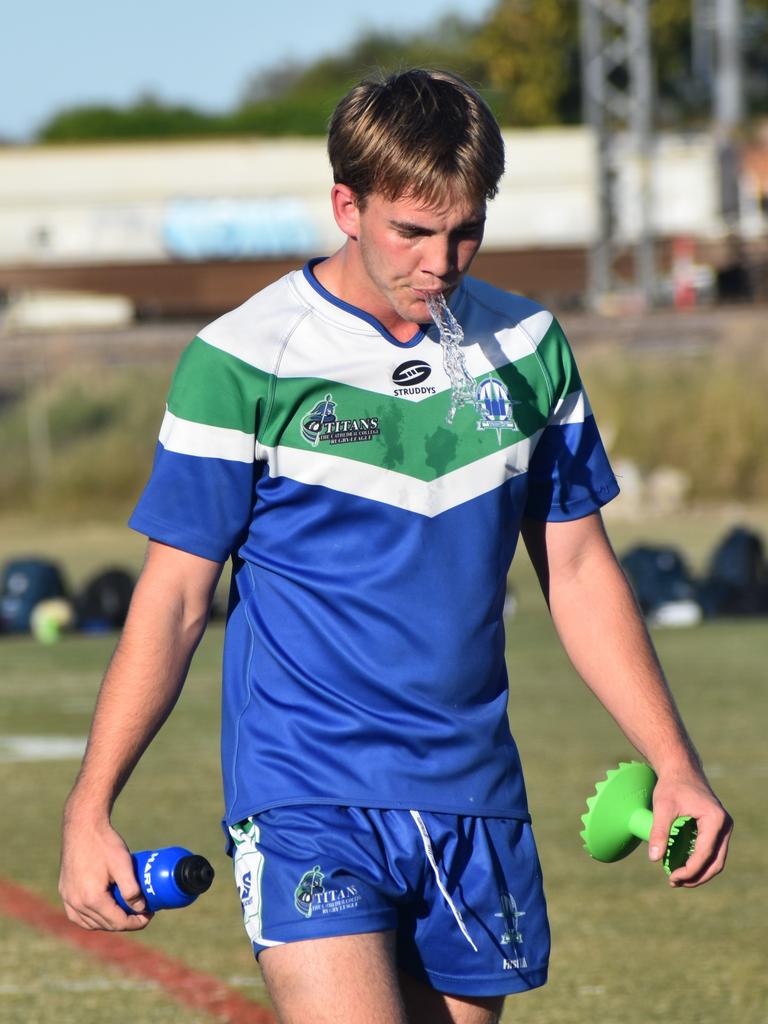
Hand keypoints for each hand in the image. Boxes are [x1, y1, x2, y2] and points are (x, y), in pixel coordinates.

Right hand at [59, 811, 153, 930]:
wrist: (83, 826)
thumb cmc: (104, 843)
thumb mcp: (123, 864)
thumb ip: (132, 889)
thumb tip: (141, 908)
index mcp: (92, 899)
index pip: (117, 922)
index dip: (136, 923)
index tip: (149, 915)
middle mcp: (77, 903)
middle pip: (105, 924)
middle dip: (125, 922)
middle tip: (142, 912)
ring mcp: (68, 898)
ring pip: (91, 923)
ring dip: (109, 922)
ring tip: (126, 912)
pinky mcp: (65, 891)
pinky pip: (78, 915)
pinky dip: (92, 919)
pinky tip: (103, 913)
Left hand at [649, 771, 732, 887]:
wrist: (680, 768)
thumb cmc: (672, 785)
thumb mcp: (662, 807)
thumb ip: (659, 832)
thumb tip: (654, 858)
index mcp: (715, 820)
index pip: (704, 854)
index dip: (689, 870)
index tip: (672, 878)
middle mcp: (724, 825)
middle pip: (716, 862)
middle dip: (696, 876)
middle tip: (674, 882)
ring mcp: (723, 827)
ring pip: (716, 859)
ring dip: (699, 872)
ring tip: (677, 879)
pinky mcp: (717, 827)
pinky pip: (712, 851)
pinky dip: (699, 861)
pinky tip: (682, 865)